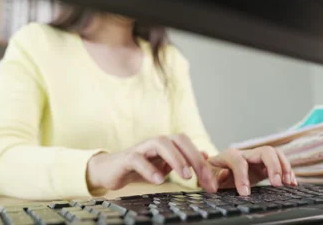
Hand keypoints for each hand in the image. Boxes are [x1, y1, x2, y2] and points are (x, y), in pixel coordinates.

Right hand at [86, 135, 217, 191]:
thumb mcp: (165, 165)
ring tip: (185, 176)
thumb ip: (183, 160)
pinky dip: (149, 169)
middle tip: (203, 179)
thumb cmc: (140, 167)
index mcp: (167, 144)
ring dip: (175, 159)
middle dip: (193, 158)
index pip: (189, 145)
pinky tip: (159, 180)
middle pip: (178, 140)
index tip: (211, 183)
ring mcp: (141, 148)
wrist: (111, 170)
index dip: (202, 162)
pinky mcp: (127, 158)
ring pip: (160, 143)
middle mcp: (156, 142)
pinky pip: (138, 159)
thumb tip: (206, 155)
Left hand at [207, 146, 297, 195]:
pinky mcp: (265, 166)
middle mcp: (246, 154)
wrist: (216, 172)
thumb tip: (217, 173)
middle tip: (277, 183)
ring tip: (287, 183)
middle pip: (265, 151)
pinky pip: (280, 164)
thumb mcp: (206, 175)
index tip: (245, 193)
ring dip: (284, 167)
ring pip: (275, 154)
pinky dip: (288, 171)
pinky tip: (292, 183)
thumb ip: (209, 175)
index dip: (242, 177)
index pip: (238, 161)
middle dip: (273, 166)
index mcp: (229, 156)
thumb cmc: (211, 174)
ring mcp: (257, 159)